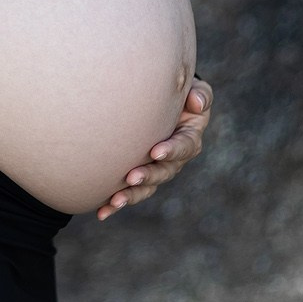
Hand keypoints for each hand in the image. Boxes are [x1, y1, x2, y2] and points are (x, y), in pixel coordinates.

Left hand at [95, 75, 213, 220]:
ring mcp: (154, 169)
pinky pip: (127, 191)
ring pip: (146, 187)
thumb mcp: (195, 90)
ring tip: (115, 200)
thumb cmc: (179, 94)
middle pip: (163, 172)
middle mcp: (173, 159)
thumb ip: (200, 95)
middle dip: (148, 176)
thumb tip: (197, 101)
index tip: (156, 151)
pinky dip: (115, 203)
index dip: (171, 150)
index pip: (184, 146)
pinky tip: (102, 211)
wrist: (155, 100)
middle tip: (132, 177)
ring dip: (131, 195)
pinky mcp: (137, 175)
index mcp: (188, 139)